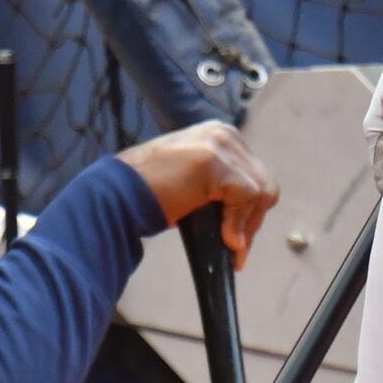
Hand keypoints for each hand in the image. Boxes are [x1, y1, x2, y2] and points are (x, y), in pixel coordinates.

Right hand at [119, 120, 277, 259]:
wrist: (119, 196)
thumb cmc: (151, 194)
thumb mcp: (194, 181)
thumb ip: (222, 187)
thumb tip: (248, 214)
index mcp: (220, 134)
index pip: (254, 174)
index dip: (250, 210)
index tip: (239, 238)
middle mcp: (224, 133)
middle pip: (263, 183)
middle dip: (253, 220)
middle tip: (238, 250)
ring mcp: (219, 145)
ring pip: (260, 191)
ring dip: (248, 225)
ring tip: (232, 248)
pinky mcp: (215, 162)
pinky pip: (246, 197)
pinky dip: (238, 223)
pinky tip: (225, 240)